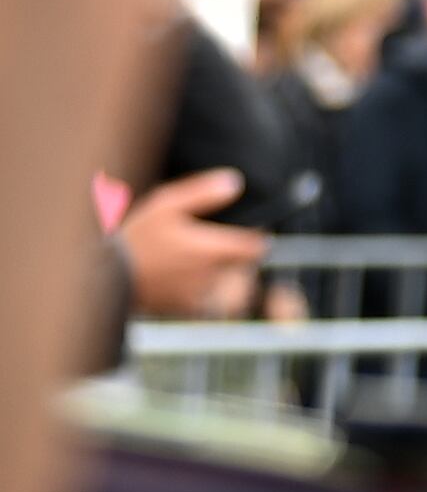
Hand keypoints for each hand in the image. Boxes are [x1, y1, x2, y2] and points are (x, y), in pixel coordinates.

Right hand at [116, 168, 263, 318]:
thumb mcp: (166, 205)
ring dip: (212, 271)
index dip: (252, 238)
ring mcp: (201, 295)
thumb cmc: (135, 237)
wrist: (105, 275)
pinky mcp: (186, 309)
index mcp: (213, 250)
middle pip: (239, 264)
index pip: (256, 247)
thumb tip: (234, 182)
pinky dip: (196, 287)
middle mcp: (213, 276)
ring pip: (222, 280)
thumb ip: (203, 193)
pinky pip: (203, 297)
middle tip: (200, 242)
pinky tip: (173, 274)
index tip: (242, 232)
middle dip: (229, 253)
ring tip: (181, 258)